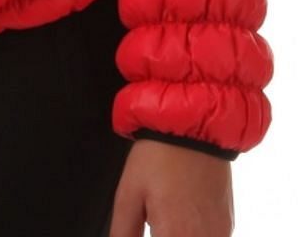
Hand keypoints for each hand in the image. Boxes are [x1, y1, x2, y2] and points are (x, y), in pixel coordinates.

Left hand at [109, 139, 234, 236]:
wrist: (193, 126)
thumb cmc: (159, 156)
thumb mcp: (128, 194)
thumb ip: (124, 233)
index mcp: (174, 236)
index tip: (149, 231)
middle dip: (162, 234)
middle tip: (155, 223)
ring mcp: (219, 234)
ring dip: (178, 234)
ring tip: (168, 217)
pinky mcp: (228, 225)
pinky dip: (195, 234)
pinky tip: (182, 218)